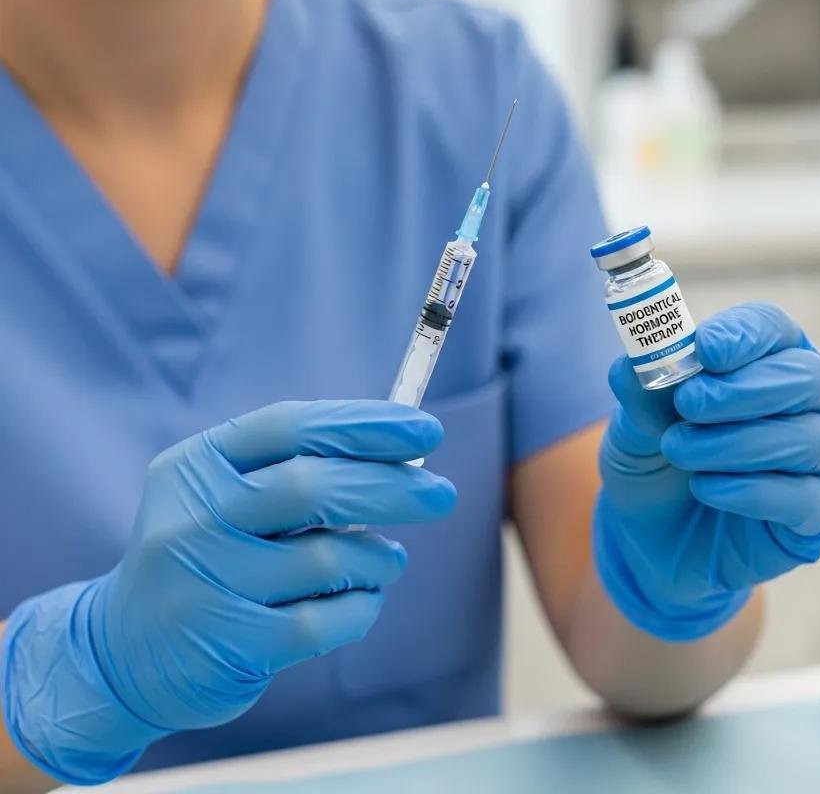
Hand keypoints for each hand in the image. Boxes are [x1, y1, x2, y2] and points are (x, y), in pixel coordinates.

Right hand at [1, 401, 455, 783]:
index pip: (292, 426)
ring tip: (386, 560)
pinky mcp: (227, 643)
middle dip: (392, 486)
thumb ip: (302, 466)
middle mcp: (193, 517)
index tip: (425, 428)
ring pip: (329, 558)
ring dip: (378, 558)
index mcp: (199, 464)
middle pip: (314, 486)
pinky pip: (325, 620)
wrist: (125, 649)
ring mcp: (206, 582)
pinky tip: (362, 599)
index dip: (364, 424)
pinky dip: (362, 607)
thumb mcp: (230, 493)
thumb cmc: (211, 551)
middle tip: (440, 493)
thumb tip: (406, 451)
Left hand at [595, 302, 819, 640]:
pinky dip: (749, 491)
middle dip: (741, 389)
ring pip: (805, 438)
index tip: (703, 350)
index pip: (771, 328)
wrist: (654, 536)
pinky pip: (802, 497)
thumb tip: (630, 365)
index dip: (741, 336)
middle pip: (804, 377)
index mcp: (769, 356)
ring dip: (733, 443)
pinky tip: (705, 488)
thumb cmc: (656, 459)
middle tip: (687, 404)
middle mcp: (812, 398)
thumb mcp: (633, 425)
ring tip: (677, 450)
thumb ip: (639, 394)